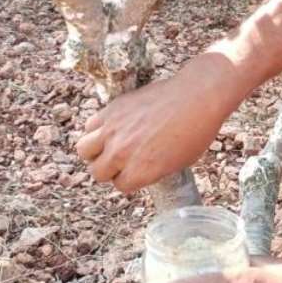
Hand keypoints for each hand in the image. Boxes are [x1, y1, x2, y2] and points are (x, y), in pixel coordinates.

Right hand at [75, 53, 239, 192]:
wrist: (197, 97)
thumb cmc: (196, 130)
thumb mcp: (178, 162)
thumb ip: (152, 170)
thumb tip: (139, 169)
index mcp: (141, 171)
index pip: (120, 185)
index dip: (128, 179)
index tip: (135, 171)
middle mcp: (122, 153)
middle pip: (97, 172)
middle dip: (109, 169)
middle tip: (121, 161)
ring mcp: (114, 130)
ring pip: (84, 150)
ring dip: (95, 151)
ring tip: (109, 146)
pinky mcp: (112, 110)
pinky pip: (89, 126)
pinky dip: (96, 129)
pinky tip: (110, 128)